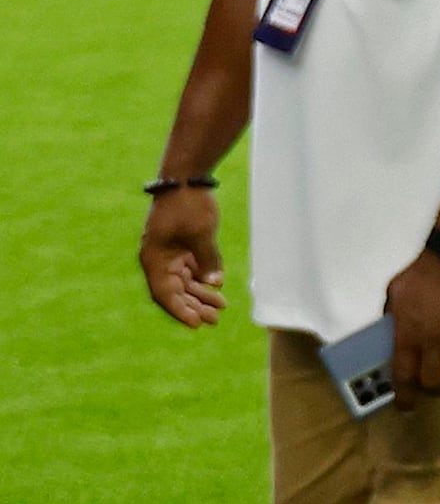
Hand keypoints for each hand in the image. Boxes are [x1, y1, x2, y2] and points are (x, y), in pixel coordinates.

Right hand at [139, 188, 222, 327]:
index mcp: (154, 259)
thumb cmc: (189, 206)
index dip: (180, 310)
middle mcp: (158, 260)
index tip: (196, 324)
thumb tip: (214, 283)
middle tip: (215, 319)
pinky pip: (190, 269)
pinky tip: (217, 288)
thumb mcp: (201, 234)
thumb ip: (207, 259)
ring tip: (221, 307)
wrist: (186, 179)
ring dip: (200, 294)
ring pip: (183, 281)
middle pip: (175, 291)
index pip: (165, 293)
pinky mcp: (180, 247)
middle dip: (194, 306)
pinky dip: (202, 279)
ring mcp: (169, 253)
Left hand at [383, 251, 439, 395]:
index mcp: (408, 336)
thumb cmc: (421, 274)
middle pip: (435, 382)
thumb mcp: (394, 294)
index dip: (405, 398)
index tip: (406, 407)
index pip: (404, 376)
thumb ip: (393, 316)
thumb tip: (393, 331)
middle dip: (435, 386)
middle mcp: (434, 342)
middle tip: (437, 378)